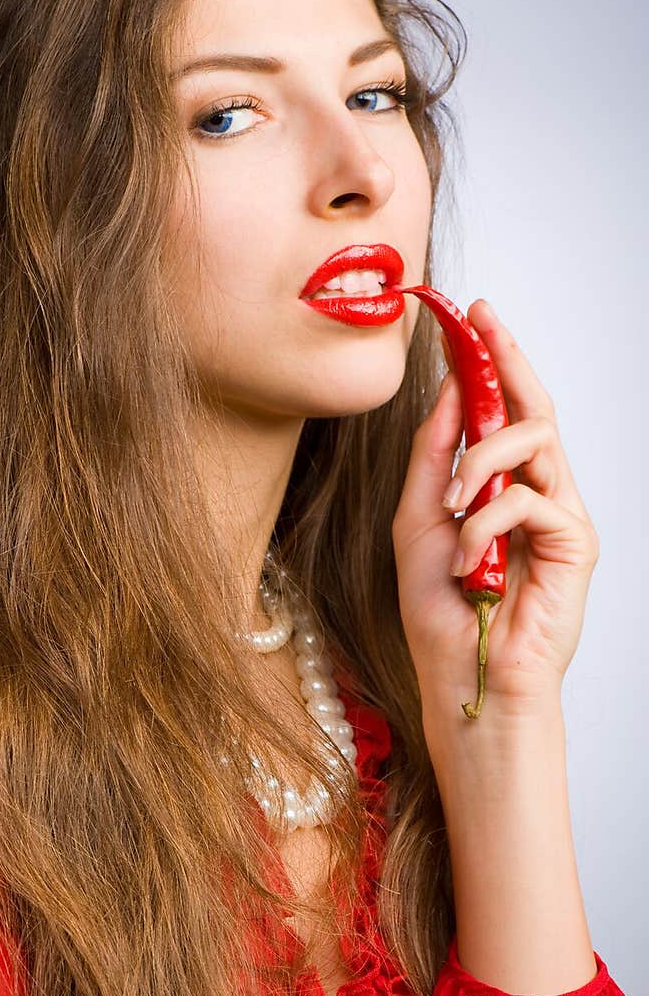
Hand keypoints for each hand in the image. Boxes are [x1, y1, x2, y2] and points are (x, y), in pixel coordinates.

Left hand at [391, 299, 599, 727]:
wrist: (462, 677)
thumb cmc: (441, 610)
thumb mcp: (418, 518)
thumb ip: (434, 456)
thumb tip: (448, 392)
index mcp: (501, 486)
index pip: (502, 410)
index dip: (489, 362)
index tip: (469, 317)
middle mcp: (538, 493)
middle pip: (534, 408)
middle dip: (507, 359)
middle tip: (483, 321)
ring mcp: (560, 517)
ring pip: (537, 440)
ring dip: (485, 455)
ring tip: (455, 497)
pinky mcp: (576, 544)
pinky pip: (534, 499)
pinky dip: (490, 516)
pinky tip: (468, 552)